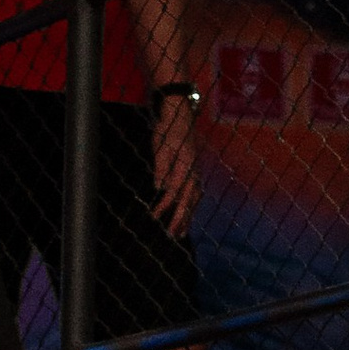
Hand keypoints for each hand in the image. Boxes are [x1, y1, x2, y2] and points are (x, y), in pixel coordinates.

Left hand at [151, 92, 201, 232]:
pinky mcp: (192, 170)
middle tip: (173, 236)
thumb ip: (162, 167)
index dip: (165, 206)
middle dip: (181, 219)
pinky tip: (187, 214)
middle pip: (188, 200)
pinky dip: (190, 205)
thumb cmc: (168, 127)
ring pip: (193, 199)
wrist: (179, 113)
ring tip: (181, 233)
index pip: (175, 191)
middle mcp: (193, 171)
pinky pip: (194, 192)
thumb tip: (160, 188)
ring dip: (187, 216)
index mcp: (185, 165)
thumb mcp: (161, 145)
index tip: (154, 216)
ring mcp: (195, 171)